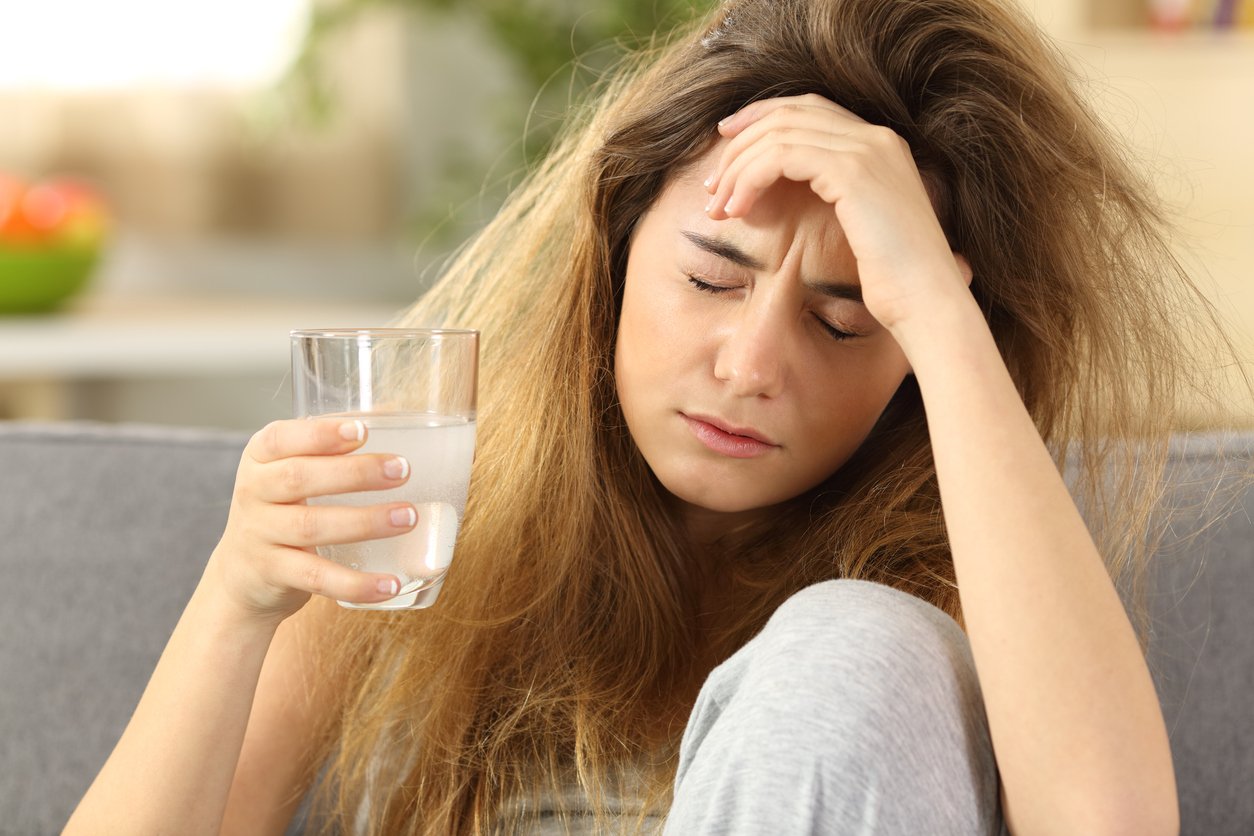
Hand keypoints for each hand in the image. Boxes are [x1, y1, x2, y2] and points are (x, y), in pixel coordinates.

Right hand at [206, 418, 417, 623]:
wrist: (242, 574)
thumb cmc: (284, 508)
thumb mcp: (292, 472)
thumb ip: (331, 446)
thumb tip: (393, 411)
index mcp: (260, 458)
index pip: (280, 438)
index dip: (320, 434)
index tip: (362, 430)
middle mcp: (254, 492)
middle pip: (300, 478)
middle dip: (355, 473)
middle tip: (402, 470)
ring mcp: (260, 535)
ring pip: (312, 527)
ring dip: (365, 522)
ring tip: (409, 517)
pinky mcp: (273, 574)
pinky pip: (317, 578)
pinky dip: (356, 583)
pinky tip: (390, 584)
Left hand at [704, 94, 972, 332]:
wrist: (927, 303)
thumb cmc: (893, 282)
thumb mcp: (860, 229)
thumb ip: (832, 199)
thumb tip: (780, 195)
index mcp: (881, 146)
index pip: (809, 108)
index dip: (761, 118)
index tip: (726, 143)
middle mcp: (877, 138)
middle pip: (789, 113)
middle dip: (741, 143)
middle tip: (712, 186)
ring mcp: (868, 149)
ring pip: (779, 133)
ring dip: (738, 168)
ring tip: (717, 207)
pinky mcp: (854, 171)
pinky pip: (782, 156)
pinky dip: (750, 178)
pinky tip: (738, 209)